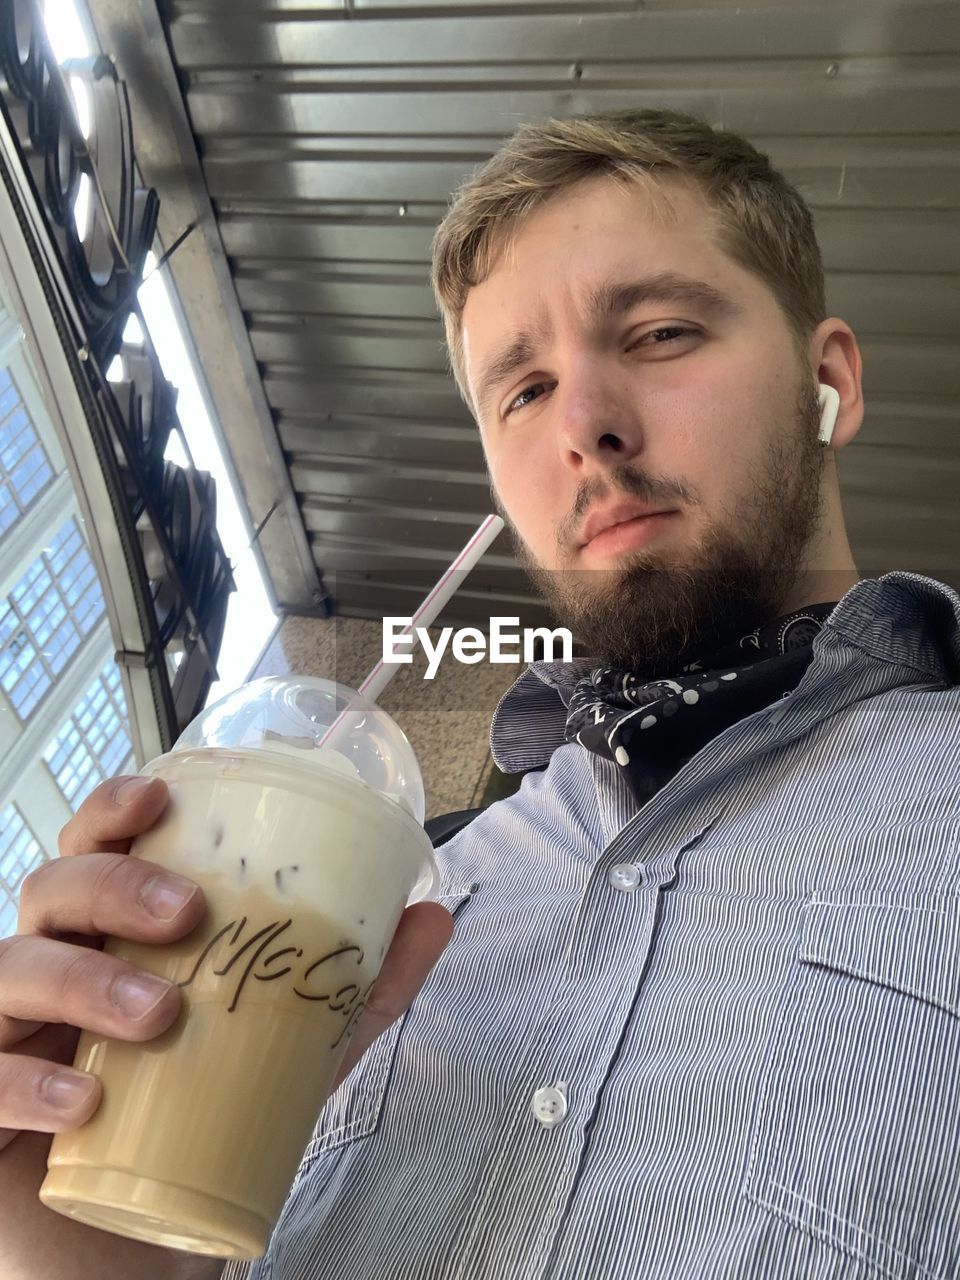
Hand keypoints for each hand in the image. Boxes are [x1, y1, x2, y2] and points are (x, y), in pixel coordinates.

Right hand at [0, 773, 453, 1148]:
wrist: (142, 1240)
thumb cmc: (203, 1113)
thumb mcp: (291, 1045)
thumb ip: (356, 987)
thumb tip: (432, 918)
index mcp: (115, 934)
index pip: (97, 847)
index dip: (113, 808)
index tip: (160, 798)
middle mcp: (54, 967)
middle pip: (51, 886)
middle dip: (113, 882)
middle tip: (185, 911)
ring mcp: (11, 1035)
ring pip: (10, 968)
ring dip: (84, 977)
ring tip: (160, 1012)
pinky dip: (26, 1084)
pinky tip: (85, 1103)